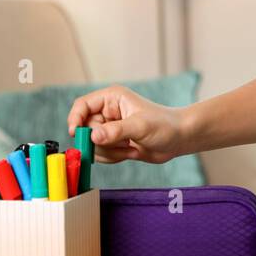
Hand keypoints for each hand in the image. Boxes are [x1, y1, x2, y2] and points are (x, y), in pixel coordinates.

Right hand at [66, 85, 186, 164]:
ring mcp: (110, 128)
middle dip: (102, 142)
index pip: (82, 105)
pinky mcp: (114, 142)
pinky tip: (132, 151)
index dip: (75, 119)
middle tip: (123, 143)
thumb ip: (116, 131)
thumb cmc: (165, 125)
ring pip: (92, 144)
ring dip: (110, 151)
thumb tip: (93, 136)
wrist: (179, 139)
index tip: (77, 134)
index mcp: (112, 98)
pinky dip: (114, 157)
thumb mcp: (140, 126)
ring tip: (131, 147)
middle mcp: (108, 112)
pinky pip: (101, 154)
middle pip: (85, 129)